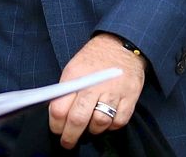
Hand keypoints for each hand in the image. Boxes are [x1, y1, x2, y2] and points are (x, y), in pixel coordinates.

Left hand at [47, 33, 145, 148]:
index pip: (59, 109)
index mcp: (75, 76)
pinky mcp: (130, 97)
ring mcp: (113, 91)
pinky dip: (111, 126)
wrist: (121, 44)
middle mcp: (94, 85)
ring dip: (93, 130)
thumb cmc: (94, 59)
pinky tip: (107, 120)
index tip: (56, 131)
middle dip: (70, 137)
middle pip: (78, 120)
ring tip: (90, 127)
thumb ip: (65, 91)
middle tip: (67, 142)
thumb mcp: (74, 68)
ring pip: (99, 123)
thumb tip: (57, 115)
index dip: (56, 125)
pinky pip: (118, 122)